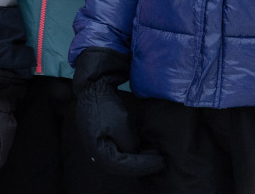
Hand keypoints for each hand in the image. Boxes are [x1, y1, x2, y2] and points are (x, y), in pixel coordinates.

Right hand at [72, 48, 163, 176]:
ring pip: (119, 160)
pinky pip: (116, 151)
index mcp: (98, 152)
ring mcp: (97, 146)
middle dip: (142, 165)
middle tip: (161, 161)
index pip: (124, 166)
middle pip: (121, 166)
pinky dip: (130, 152)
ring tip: (154, 156)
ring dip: (137, 160)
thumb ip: (129, 143)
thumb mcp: (120, 124)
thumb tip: (136, 152)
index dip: (144, 165)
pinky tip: (142, 149)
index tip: (162, 161)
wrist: (92, 86)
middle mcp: (95, 153)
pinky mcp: (100, 138)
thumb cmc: (105, 104)